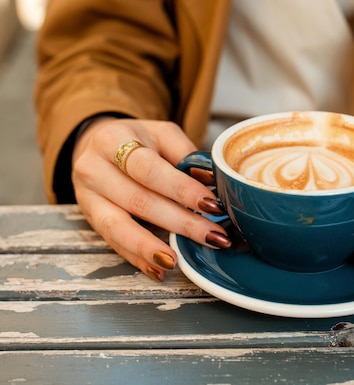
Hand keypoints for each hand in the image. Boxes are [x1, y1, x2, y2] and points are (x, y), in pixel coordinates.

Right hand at [72, 118, 230, 280]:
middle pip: (139, 200)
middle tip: (213, 236)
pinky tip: (159, 270)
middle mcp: (94, 169)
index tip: (212, 204)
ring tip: (177, 260)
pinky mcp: (90, 219)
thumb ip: (186, 154)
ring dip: (150, 247)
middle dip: (180, 222)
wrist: (95, 145)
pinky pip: (112, 243)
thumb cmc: (137, 140)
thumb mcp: (162, 135)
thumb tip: (214, 179)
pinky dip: (137, 258)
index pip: (150, 169)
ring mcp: (87, 197)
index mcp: (113, 140)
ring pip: (118, 227)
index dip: (181, 189)